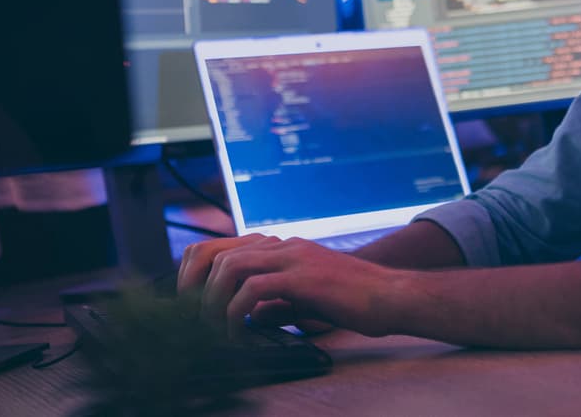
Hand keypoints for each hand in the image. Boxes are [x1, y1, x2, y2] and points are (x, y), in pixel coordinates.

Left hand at [185, 235, 400, 337]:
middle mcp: (283, 246)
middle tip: (193, 321)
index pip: (222, 246)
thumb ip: (276, 303)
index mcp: (282, 248)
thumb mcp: (305, 299)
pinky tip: (240, 335)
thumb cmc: (352, 301)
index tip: (192, 305)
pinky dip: (237, 313)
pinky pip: (254, 289)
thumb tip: (250, 316)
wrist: (389, 296)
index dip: (197, 273)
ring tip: (215, 329)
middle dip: (193, 288)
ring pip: (230, 266)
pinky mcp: (302, 277)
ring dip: (212, 302)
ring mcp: (292, 257)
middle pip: (216, 251)